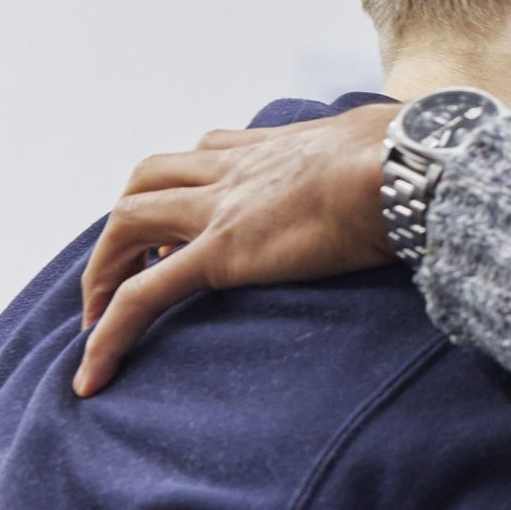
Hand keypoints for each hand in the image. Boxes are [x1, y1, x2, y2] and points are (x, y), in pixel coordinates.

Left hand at [75, 103, 400, 395]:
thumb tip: (415, 150)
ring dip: (104, 268)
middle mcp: (236, 168)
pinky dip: (110, 332)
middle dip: (129, 223)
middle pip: (151, 179)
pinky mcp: (223, 254)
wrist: (408, 166)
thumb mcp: (389, 136)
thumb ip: (382, 146)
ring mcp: (221, 208)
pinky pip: (146, 295)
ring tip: (96, 317)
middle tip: (124, 269)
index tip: (193, 221)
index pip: (210, 151)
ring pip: (128, 224)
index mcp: (276, 144)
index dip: (191, 183)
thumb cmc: (416, 151)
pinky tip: (94, 373)